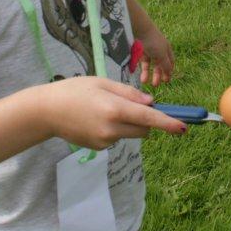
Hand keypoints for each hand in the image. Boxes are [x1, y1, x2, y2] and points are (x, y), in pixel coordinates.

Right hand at [40, 77, 185, 149]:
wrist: (46, 112)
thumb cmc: (74, 90)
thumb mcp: (102, 82)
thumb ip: (130, 93)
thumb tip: (152, 103)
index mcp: (115, 109)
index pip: (149, 118)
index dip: (168, 123)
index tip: (184, 128)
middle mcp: (112, 128)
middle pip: (144, 129)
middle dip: (147, 120)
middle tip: (134, 106)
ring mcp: (105, 141)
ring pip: (131, 134)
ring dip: (129, 124)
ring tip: (105, 110)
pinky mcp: (99, 148)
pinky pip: (117, 138)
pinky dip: (115, 130)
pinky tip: (96, 120)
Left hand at [135, 28, 173, 86]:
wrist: (139, 29)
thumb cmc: (153, 41)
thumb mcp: (162, 55)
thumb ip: (166, 65)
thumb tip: (170, 74)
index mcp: (166, 49)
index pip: (170, 62)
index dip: (169, 71)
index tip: (166, 81)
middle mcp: (158, 49)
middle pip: (159, 64)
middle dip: (157, 75)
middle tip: (155, 85)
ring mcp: (148, 49)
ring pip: (148, 64)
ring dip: (147, 73)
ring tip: (144, 81)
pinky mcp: (138, 49)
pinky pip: (140, 61)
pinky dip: (140, 67)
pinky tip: (138, 73)